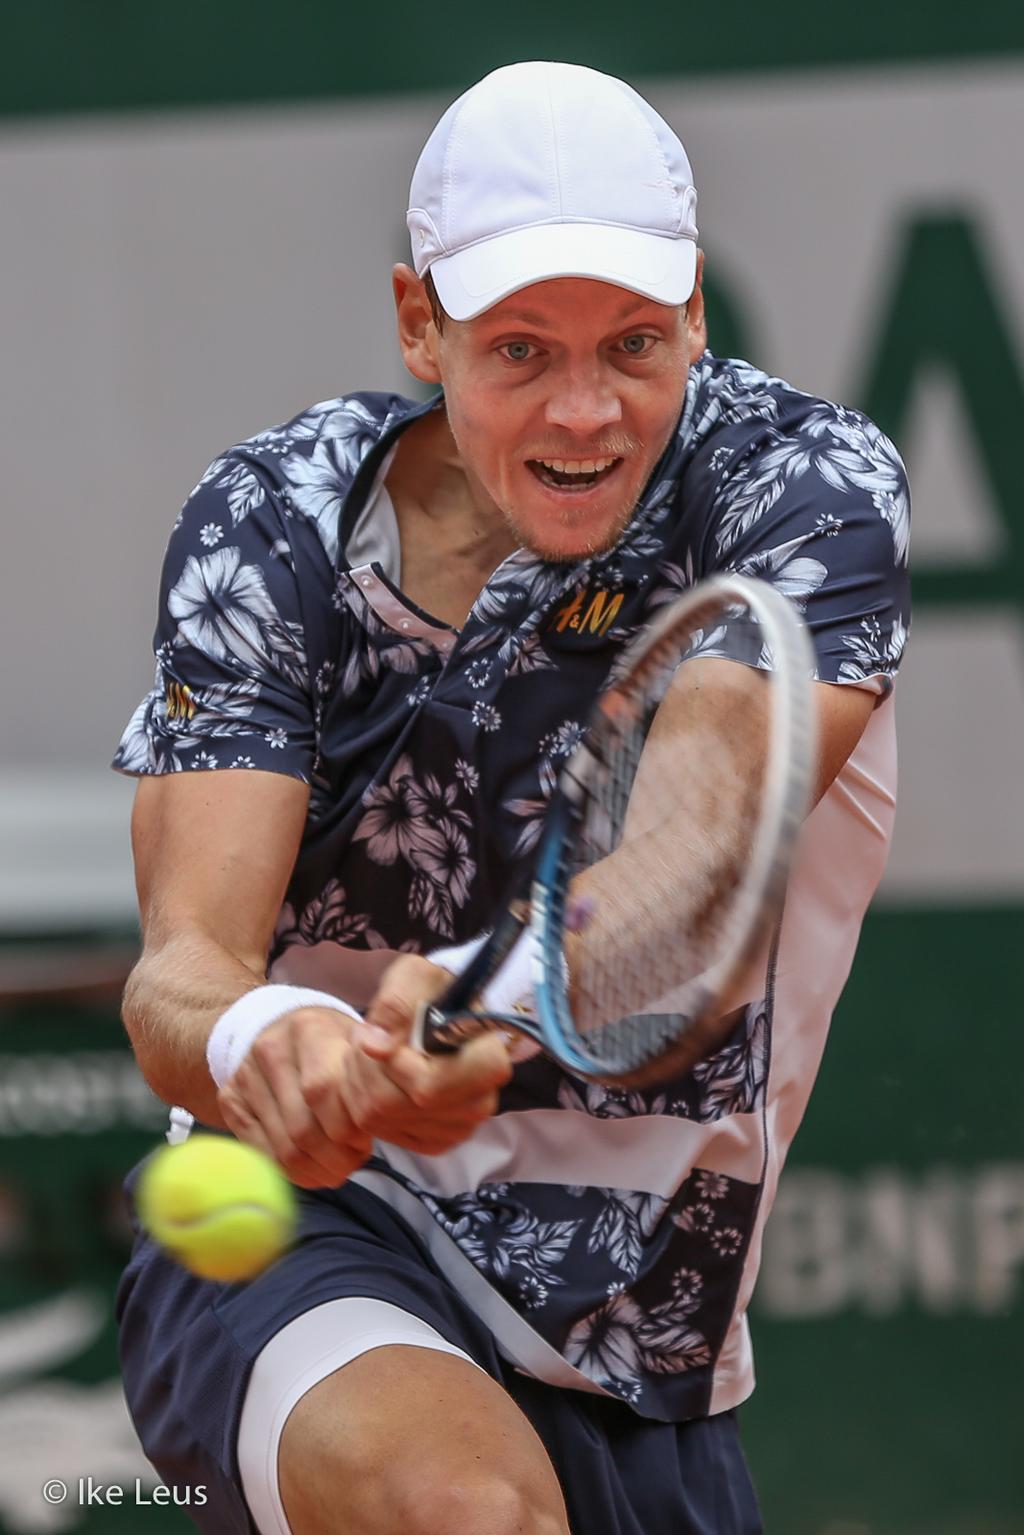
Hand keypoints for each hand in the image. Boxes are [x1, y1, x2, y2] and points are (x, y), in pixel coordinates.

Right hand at [216, 1006, 373, 1189]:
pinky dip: (291, 1173)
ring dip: (316, 1170)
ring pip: (284, 1146)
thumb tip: (384, 1114)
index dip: (349, 1128)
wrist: (282, 1028)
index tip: (366, 1142)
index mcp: (309, 1029)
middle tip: (353, 1163)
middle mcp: (270, 1049)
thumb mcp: (358, 1045)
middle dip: (335, 1157)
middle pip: (303, 1126)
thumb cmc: (333, 1045)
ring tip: (337, 1169)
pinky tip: (312, 1171)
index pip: (324, 1090)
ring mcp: (244, 1075)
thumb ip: (372, 1076)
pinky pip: (261, 1152)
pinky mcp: (229, 1099)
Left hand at [342, 955, 512, 1154]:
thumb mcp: (416, 977)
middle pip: (397, 1104)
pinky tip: (377, 1076)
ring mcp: (458, 1128)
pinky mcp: (434, 1142)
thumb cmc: (434, 991)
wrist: (442, 1013)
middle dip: (367, 1067)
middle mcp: (479, 1103)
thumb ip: (396, 1004)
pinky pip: (381, 1132)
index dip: (395, 1063)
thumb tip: (374, 1045)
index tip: (384, 1037)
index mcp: (488, 1062)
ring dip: (360, 1080)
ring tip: (369, 1051)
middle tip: (365, 1037)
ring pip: (381, 1118)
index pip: (429, 1085)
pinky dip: (364, 1101)